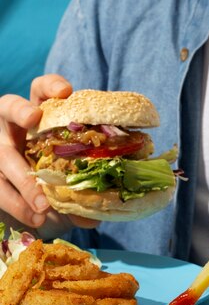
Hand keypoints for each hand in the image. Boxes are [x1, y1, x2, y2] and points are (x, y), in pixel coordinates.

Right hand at [0, 75, 97, 233]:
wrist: (27, 201)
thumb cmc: (55, 176)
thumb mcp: (70, 173)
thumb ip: (84, 183)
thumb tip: (101, 207)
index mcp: (38, 114)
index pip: (41, 89)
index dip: (50, 85)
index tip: (65, 92)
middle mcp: (12, 126)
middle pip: (9, 107)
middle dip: (20, 110)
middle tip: (34, 118)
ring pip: (2, 156)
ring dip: (22, 181)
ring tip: (43, 206)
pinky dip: (17, 204)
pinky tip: (35, 219)